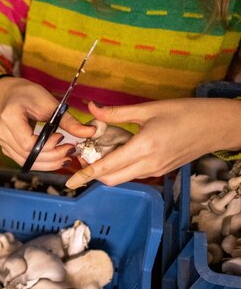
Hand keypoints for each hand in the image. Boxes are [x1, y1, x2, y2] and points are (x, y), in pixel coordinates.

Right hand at [0, 77, 94, 169]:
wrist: (13, 96)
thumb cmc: (30, 96)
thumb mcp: (50, 103)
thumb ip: (69, 121)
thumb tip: (90, 132)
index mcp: (10, 118)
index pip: (28, 143)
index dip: (47, 145)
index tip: (62, 137)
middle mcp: (2, 133)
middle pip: (28, 155)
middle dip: (52, 157)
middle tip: (70, 151)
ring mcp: (3, 143)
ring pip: (27, 162)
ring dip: (49, 163)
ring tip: (66, 156)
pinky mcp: (8, 149)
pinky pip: (25, 161)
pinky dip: (42, 163)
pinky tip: (55, 158)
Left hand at [65, 98, 240, 187]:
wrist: (218, 126)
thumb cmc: (186, 113)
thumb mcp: (149, 109)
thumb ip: (117, 113)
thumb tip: (91, 108)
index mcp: (143, 148)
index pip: (106, 167)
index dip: (85, 174)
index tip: (69, 180)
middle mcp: (148, 164)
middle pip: (111, 179)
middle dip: (93, 172)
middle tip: (85, 154)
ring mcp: (155, 171)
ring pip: (122, 178)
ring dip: (107, 170)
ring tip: (101, 150)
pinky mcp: (161, 171)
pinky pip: (134, 174)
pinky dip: (121, 168)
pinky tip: (119, 151)